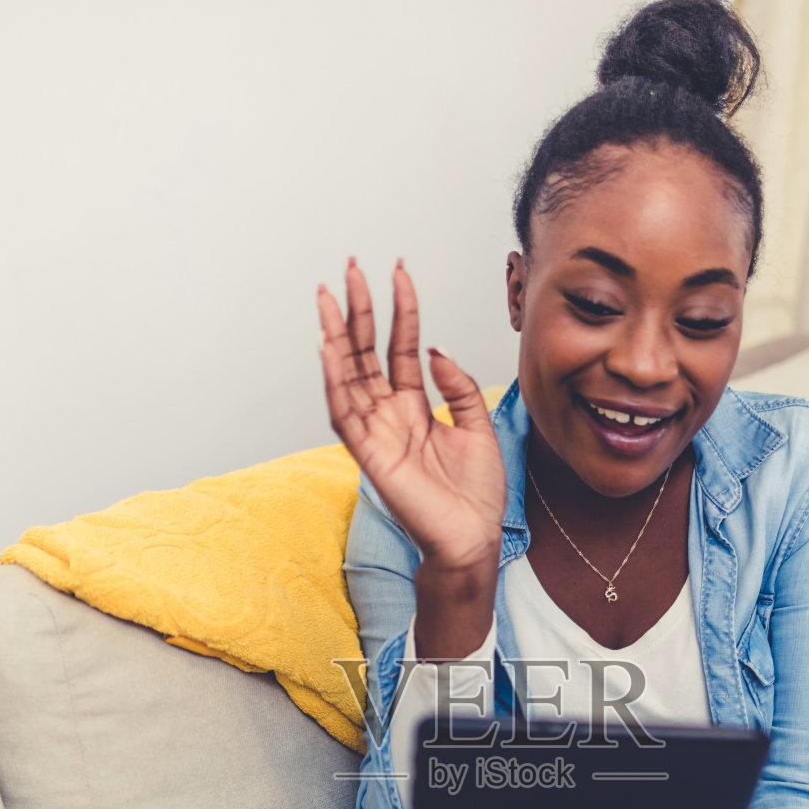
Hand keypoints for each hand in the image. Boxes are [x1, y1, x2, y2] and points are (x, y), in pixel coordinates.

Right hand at [317, 260, 507, 574]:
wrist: (474, 540)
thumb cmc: (476, 495)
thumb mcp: (479, 427)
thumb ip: (459, 387)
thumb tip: (435, 350)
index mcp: (414, 407)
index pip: (401, 348)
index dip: (400, 311)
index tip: (399, 273)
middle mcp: (390, 416)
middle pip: (366, 354)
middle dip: (358, 311)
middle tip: (350, 268)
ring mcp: (377, 434)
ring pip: (348, 377)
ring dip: (337, 336)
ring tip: (330, 297)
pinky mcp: (371, 457)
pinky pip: (345, 414)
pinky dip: (335, 382)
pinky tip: (329, 349)